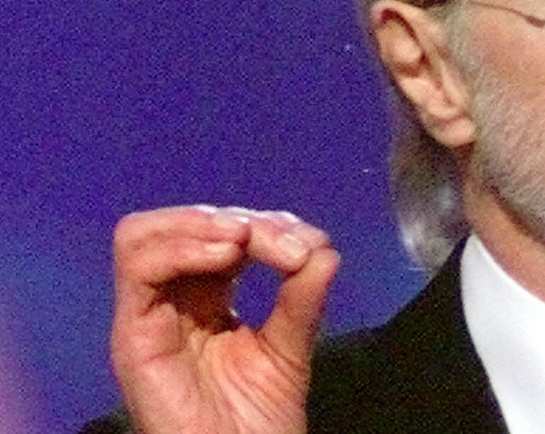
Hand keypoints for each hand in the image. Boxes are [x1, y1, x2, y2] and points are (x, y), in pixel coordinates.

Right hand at [110, 205, 338, 433]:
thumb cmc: (258, 423)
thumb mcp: (290, 346)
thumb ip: (303, 296)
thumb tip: (323, 247)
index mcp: (208, 299)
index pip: (222, 233)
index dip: (265, 225)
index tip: (306, 246)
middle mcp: (173, 302)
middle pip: (182, 225)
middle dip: (237, 219)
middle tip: (282, 243)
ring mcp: (149, 318)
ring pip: (143, 234)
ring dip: (202, 224)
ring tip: (246, 240)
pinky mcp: (133, 338)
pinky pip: (139, 269)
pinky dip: (183, 248)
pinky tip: (227, 256)